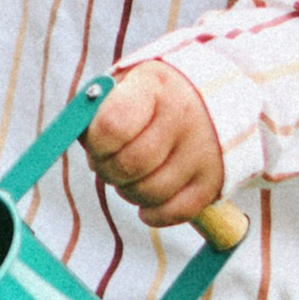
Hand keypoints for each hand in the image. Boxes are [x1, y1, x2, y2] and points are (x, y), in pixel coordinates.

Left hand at [86, 63, 225, 226]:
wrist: (217, 97)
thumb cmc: (153, 96)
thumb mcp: (126, 86)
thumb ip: (97, 110)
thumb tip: (81, 140)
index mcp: (155, 86)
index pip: (112, 126)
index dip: (96, 145)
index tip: (96, 144)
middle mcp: (183, 117)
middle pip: (130, 166)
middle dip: (109, 171)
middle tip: (110, 164)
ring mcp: (202, 150)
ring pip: (150, 193)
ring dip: (129, 192)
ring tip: (130, 177)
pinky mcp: (213, 179)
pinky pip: (175, 212)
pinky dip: (154, 213)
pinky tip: (147, 201)